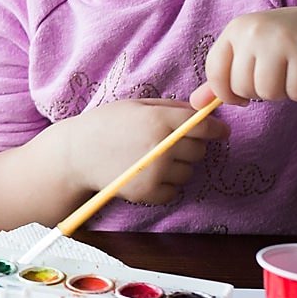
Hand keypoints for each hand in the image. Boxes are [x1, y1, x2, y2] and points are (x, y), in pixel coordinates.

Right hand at [53, 97, 228, 206]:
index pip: (204, 127)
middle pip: (199, 150)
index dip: (217, 129)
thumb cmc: (105, 124)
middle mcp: (161, 146)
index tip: (221, 131)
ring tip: (153, 158)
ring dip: (178, 166)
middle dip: (191, 145)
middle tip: (170, 142)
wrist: (75, 155)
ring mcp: (156, 172)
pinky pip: (174, 190)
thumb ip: (171, 107)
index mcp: (159, 119)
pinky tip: (147, 173)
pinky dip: (166, 184)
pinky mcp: (148, 192)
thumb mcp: (136, 105)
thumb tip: (202, 112)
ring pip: (188, 171)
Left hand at [201, 5, 296, 104]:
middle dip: (260, 92)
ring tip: (291, 73)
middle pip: (243, 87)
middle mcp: (255, 31)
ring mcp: (282, 39)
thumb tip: (195, 104)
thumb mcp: (250, 51)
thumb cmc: (285, 43)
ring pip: (268, 92)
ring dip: (282, 93)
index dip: (226, 94)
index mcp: (236, 29)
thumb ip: (223, 77)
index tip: (241, 95)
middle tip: (276, 75)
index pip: (216, 73)